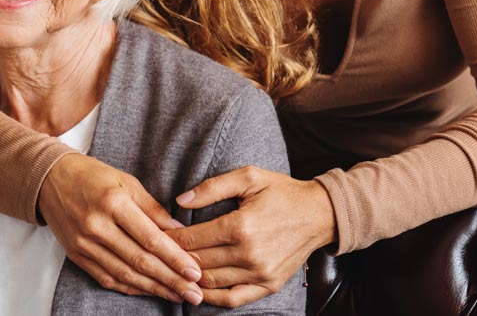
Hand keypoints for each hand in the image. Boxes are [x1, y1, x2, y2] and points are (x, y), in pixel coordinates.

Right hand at [38, 153, 205, 304]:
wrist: (49, 179)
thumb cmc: (93, 176)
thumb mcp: (126, 182)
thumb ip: (152, 209)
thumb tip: (180, 231)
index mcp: (113, 203)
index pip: (150, 238)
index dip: (175, 259)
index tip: (196, 272)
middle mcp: (97, 226)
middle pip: (140, 261)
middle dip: (171, 280)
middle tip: (194, 294)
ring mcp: (84, 243)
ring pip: (124, 274)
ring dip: (154, 288)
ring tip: (178, 296)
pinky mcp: (76, 255)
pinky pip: (106, 278)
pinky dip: (130, 287)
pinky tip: (149, 291)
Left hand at [167, 167, 336, 307]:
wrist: (320, 214)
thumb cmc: (282, 192)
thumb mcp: (248, 177)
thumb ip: (212, 188)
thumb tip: (180, 201)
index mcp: (240, 226)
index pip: (192, 239)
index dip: (169, 239)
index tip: (156, 236)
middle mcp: (249, 254)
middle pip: (197, 262)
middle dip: (173, 258)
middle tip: (157, 253)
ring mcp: (259, 273)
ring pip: (211, 282)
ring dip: (188, 278)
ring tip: (171, 270)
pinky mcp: (268, 285)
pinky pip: (232, 299)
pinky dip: (211, 298)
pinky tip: (196, 290)